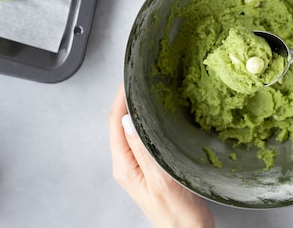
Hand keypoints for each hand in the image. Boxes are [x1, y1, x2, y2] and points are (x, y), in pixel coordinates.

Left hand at [109, 85, 214, 227]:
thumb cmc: (177, 214)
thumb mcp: (160, 179)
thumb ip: (143, 150)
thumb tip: (129, 120)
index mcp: (125, 166)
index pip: (116, 123)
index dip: (120, 99)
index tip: (127, 80)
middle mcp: (128, 164)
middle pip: (121, 123)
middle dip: (127, 100)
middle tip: (139, 80)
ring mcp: (138, 165)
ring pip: (134, 129)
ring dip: (139, 110)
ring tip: (148, 91)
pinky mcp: (151, 166)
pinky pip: (145, 138)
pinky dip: (150, 123)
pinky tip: (160, 117)